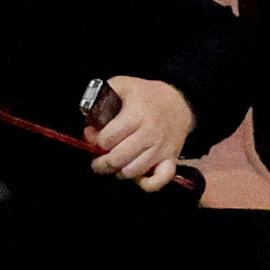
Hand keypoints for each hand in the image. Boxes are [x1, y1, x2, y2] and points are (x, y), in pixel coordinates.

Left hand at [85, 75, 195, 189]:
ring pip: (132, 171)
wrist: (180, 102)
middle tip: (97, 159)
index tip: (92, 136)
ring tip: (114, 164)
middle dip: (101, 162)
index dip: (94, 140)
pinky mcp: (171, 159)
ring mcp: (161, 149)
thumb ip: (103, 96)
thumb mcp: (123, 85)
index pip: (106, 139)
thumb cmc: (147, 95)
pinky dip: (146, 184)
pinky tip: (137, 177)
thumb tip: (88, 116)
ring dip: (118, 171)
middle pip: (116, 159)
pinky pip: (159, 180)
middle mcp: (149, 135)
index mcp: (136, 116)